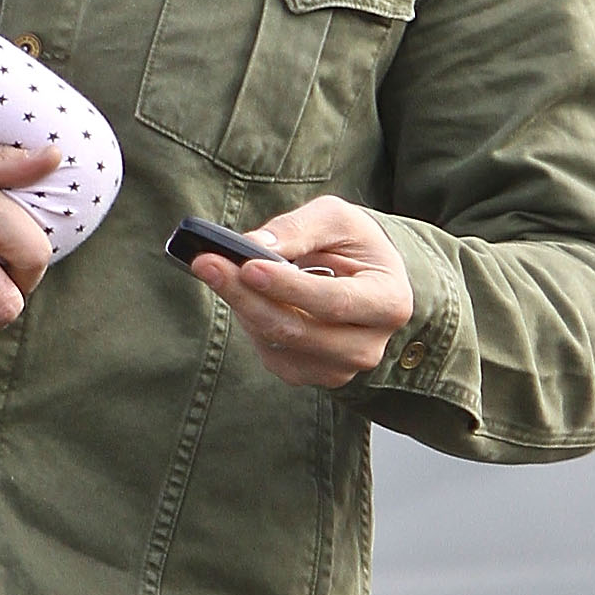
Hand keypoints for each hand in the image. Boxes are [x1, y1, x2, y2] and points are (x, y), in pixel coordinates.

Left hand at [183, 195, 413, 388]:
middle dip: (246, 295)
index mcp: (388, 302)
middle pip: (298, 330)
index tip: (248, 265)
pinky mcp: (311, 375)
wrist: (362, 277)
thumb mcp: (336, 219)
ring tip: (214, 269)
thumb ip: (299, 228)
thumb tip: (254, 245)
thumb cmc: (351, 244)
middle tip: (206, 263)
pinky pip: (270, 354)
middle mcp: (369, 345)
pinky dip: (249, 322)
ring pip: (278, 345)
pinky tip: (242, 294)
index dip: (288, 286)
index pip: (334, 301)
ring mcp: (340, 367)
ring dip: (241, 306)